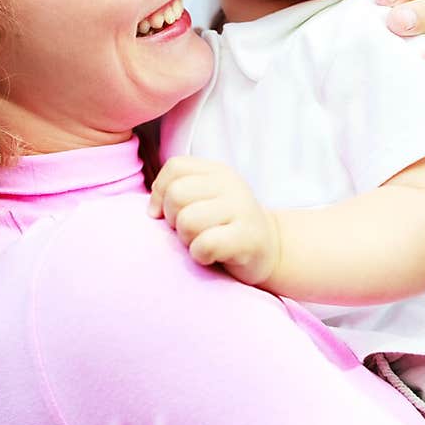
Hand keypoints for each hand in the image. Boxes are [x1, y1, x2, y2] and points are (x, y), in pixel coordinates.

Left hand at [149, 156, 280, 285]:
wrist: (272, 250)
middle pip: (176, 195)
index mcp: (217, 171)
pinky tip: (211, 256)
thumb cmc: (225, 227)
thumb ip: (176, 192)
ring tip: (201, 242)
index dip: (160, 193)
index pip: (175, 168)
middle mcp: (232, 185)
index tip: (166, 215)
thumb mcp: (204, 200)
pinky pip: (205, 244)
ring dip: (187, 239)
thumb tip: (152, 210)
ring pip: (187, 221)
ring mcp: (242, 209)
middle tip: (190, 232)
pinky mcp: (248, 238)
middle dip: (173, 220)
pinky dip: (200, 255)